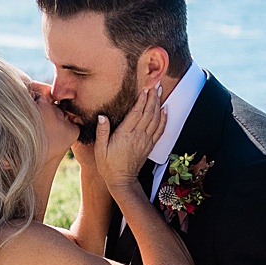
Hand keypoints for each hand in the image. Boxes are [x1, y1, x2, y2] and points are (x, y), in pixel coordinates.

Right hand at [98, 77, 165, 194]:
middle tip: (155, 83)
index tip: (144, 88)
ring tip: (160, 91)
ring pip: (155, 119)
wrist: (122, 181)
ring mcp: (146, 140)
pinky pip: (160, 130)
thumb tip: (102, 116)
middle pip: (148, 113)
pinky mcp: (150, 145)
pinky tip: (165, 110)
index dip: (141, 100)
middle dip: (152, 97)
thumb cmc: (108, 165)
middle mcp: (138, 136)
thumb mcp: (100, 149)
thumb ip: (102, 132)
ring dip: (158, 104)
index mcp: (125, 135)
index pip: (136, 113)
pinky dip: (164, 119)